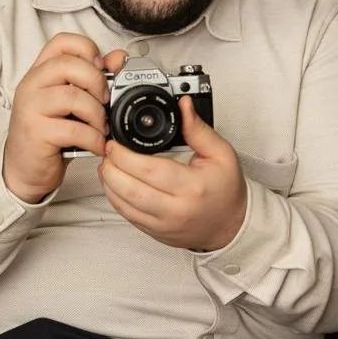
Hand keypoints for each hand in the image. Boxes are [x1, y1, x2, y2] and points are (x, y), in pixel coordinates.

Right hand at [3, 34, 127, 202]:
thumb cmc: (50, 133)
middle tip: (105, 103)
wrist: (24, 168)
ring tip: (101, 128)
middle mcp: (32, 85)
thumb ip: (91, 78)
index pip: (63, 42)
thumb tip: (119, 58)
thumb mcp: (70, 102)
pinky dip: (94, 139)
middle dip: (97, 83)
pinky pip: (74, 129)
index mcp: (41, 72)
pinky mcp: (36, 132)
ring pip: (73, 97)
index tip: (101, 69)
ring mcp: (30, 108)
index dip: (88, 49)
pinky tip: (96, 145)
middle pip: (69, 65)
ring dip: (97, 114)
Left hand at [98, 96, 247, 250]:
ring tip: (108, 165)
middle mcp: (177, 209)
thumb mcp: (221, 154)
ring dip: (108, 183)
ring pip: (124, 205)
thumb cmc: (226, 191)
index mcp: (193, 187)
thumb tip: (183, 106)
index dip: (125, 155)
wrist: (229, 225)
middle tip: (108, 152)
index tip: (116, 143)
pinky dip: (115, 198)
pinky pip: (127, 216)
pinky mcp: (155, 232)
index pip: (150, 170)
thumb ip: (198, 129)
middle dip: (111, 167)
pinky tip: (114, 183)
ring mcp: (164, 224)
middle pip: (130, 189)